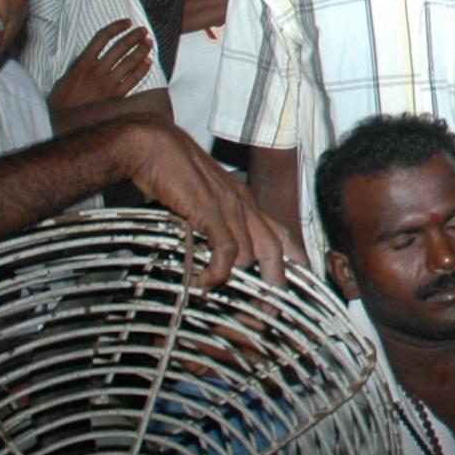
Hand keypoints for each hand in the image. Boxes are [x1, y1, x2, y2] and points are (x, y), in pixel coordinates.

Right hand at [49, 21, 153, 111]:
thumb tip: (97, 53)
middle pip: (120, 47)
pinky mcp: (115, 97)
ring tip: (149, 42)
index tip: (127, 22)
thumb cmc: (62, 99)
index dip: (117, 27)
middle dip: (135, 37)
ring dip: (142, 50)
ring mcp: (107, 84)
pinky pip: (133, 80)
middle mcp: (96, 71)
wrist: (62, 121)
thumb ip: (83, 63)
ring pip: (130, 62)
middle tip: (143, 31)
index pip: (102, 37)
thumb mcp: (67, 75)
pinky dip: (142, 69)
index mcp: (82, 63)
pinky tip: (148, 62)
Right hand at [116, 123, 300, 290]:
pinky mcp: (209, 210)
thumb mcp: (200, 198)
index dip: (294, 259)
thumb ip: (210, 221)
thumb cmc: (171, 170)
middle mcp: (243, 204)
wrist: (153, 144)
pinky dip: (218, 272)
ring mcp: (229, 207)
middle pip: (276, 249)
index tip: (301, 282)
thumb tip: (206, 250)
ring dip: (238, 282)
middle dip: (277, 283)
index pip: (281, 232)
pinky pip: (226, 250)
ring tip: (221, 299)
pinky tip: (203, 283)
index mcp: (244, 201)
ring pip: (252, 254)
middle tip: (268, 310)